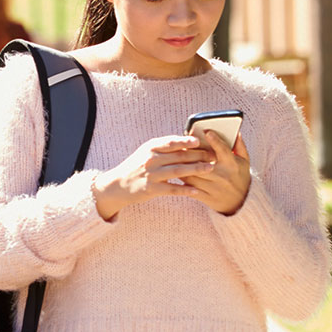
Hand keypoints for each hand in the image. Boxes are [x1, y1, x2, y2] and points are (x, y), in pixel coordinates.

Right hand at [92, 135, 211, 220]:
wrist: (118, 184)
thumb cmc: (136, 166)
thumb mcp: (146, 151)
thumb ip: (163, 146)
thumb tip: (186, 140)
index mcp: (150, 147)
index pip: (171, 142)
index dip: (186, 141)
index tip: (200, 140)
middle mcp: (151, 159)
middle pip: (179, 156)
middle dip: (198, 155)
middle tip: (213, 155)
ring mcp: (152, 174)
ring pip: (178, 170)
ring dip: (196, 169)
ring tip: (210, 168)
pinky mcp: (152, 189)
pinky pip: (173, 189)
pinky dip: (186, 190)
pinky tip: (197, 191)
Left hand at [181, 131, 251, 214]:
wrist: (242, 203)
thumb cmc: (241, 177)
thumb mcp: (244, 161)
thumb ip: (240, 146)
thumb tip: (236, 131)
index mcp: (232, 164)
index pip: (223, 150)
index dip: (215, 140)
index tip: (206, 131)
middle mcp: (223, 176)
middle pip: (201, 162)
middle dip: (190, 153)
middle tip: (180, 145)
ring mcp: (214, 188)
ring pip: (192, 175)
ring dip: (182, 167)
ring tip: (174, 159)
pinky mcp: (207, 198)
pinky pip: (190, 188)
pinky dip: (182, 180)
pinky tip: (177, 173)